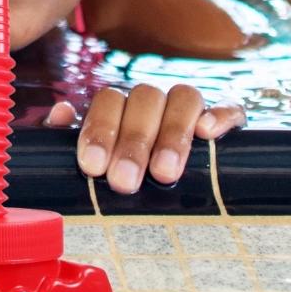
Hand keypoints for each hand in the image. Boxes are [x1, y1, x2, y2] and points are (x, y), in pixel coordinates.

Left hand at [73, 83, 245, 192]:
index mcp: (120, 107)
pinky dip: (221, 114)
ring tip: (163, 173)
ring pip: (183, 98)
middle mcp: (154, 101)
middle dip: (132, 142)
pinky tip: (208, 134)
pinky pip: (229, 106)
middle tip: (123, 182)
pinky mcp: (226, 121)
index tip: (92, 167)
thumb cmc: (122, 178)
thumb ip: (70, 139)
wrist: (173, 193)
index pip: (109, 101)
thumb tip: (60, 113)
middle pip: (144, 99)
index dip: (99, 131)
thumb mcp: (95, 164)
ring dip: (172, 134)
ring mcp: (190, 109)